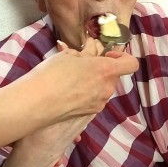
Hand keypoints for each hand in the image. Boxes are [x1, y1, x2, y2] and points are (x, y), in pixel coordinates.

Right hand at [0, 39, 112, 166]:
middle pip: (113, 76)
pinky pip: (94, 100)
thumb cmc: (51, 74)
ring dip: (93, 83)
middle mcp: (107, 88)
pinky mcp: (89, 114)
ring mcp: (99, 103)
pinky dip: (86, 94)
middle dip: (101, 70)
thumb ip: (84, 54)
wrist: (36, 103)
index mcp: (105, 70)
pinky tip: (68, 92)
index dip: (122, 58)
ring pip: (103, 89)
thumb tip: (89, 53)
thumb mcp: (68, 56)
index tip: (106, 55)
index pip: (131, 64)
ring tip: (71, 79)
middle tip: (82, 66)